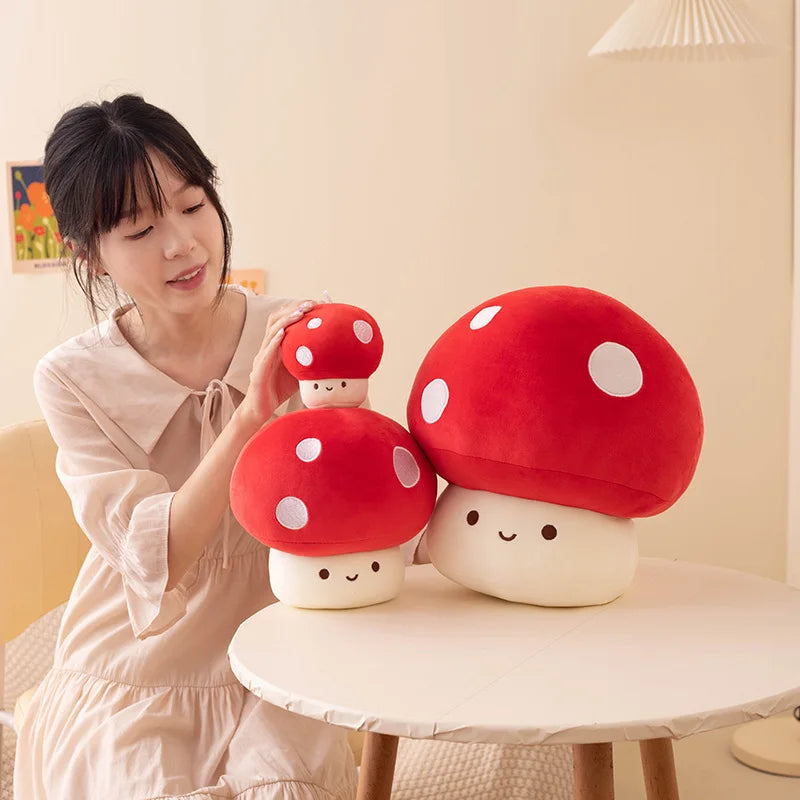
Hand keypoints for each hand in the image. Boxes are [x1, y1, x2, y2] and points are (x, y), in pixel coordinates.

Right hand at [236, 300, 314, 429]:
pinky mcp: (258, 371)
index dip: (298, 309)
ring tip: (300, 312)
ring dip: (286, 320)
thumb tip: (332, 353)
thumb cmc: (279, 389)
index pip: (285, 320)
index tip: (316, 303)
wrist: (260, 410)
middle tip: (311, 303)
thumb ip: (309, 360)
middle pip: (276, 320)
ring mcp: (261, 358)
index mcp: (276, 346)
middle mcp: (267, 348)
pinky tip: (283, 333)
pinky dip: (274, 342)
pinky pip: (266, 354)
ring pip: (271, 332)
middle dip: (293, 308)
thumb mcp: (299, 370)